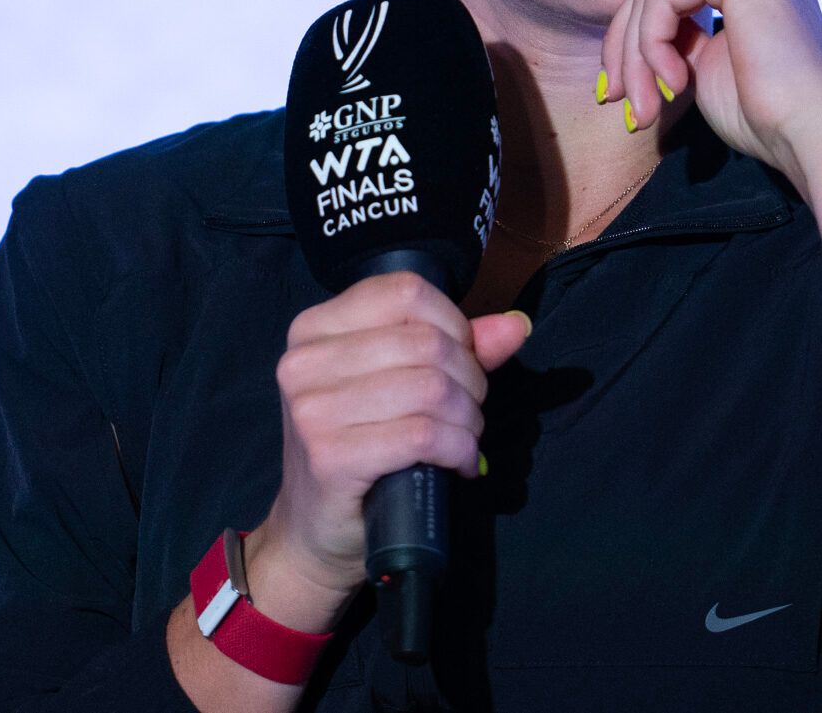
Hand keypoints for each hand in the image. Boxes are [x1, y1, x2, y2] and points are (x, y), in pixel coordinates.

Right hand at [257, 272, 530, 601]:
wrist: (316, 530)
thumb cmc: (361, 447)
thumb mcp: (402, 383)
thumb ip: (458, 347)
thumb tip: (517, 324)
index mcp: (316, 328)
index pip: (407, 291)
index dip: (453, 325)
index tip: (461, 362)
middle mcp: (304, 361)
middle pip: (427, 342)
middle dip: (470, 380)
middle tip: (467, 412)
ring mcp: (312, 409)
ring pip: (431, 388)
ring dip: (468, 419)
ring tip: (463, 439)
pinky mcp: (330, 456)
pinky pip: (423, 435)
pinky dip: (458, 449)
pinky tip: (459, 464)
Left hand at [549, 0, 821, 193]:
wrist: (811, 138)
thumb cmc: (765, 116)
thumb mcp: (704, 63)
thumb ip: (675, 31)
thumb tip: (624, 25)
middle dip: (616, 31)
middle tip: (606, 93)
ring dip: (633, 57)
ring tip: (640, 110)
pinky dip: (650, 46)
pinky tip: (670, 87)